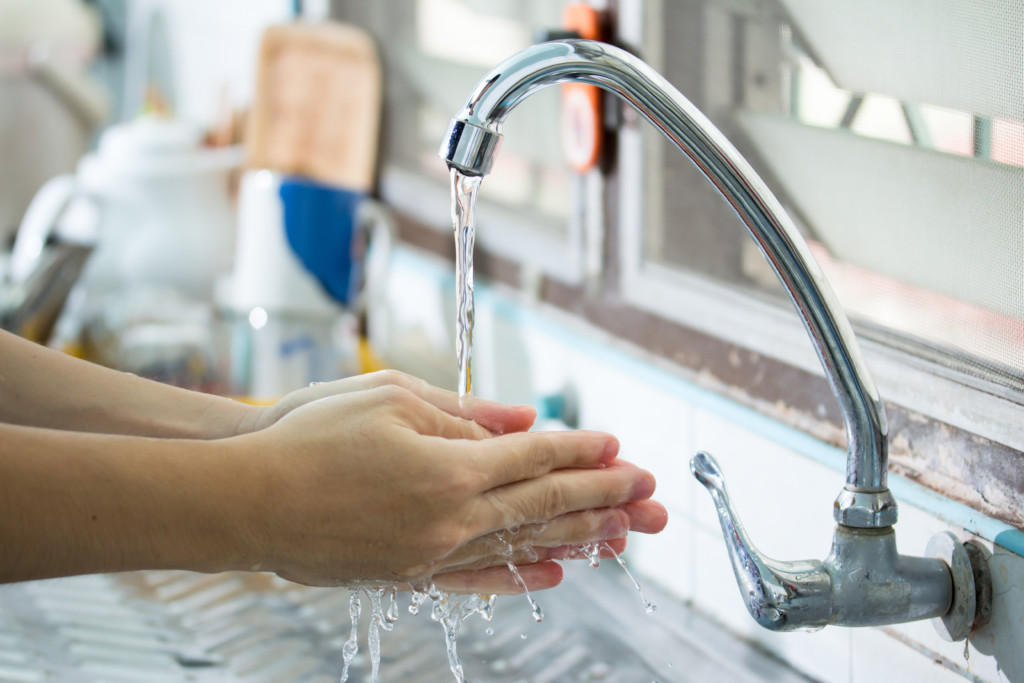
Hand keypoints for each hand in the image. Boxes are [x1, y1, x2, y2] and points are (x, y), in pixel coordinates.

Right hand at [226, 382, 665, 589]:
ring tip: (626, 536)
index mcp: (448, 467)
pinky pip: (480, 581)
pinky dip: (522, 577)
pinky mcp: (409, 577)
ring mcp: (431, 555)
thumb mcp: (389, 398)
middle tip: (652, 495)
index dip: (581, 449)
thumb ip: (465, 412)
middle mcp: (450, 518)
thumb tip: (524, 419)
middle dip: (605, 496)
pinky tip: (555, 574)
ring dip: (579, 538)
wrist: (243, 498)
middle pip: (544, 505)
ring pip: (523, 546)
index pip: (536, 458)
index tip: (618, 445)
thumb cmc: (307, 435)